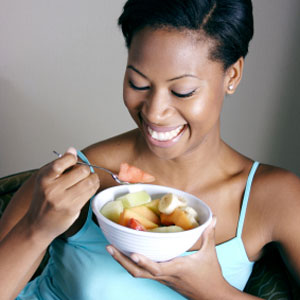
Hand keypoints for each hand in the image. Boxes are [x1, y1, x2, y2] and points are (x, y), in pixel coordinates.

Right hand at [25, 147, 99, 240]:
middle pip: (81, 171)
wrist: (38, 224)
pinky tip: (90, 187)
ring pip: (89, 182)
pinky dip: (93, 187)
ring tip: (90, 179)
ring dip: (93, 179)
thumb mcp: (45, 179)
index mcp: (44, 178)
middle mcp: (52, 189)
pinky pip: (90, 193)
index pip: (61, 162)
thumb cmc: (43, 199)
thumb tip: (72, 150)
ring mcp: (63, 200)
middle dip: (86, 169)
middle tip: (85, 172)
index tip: (74, 159)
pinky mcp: (72, 209)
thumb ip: (59, 164)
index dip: (72, 158)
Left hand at [107, 217, 228, 299]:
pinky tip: (128, 254)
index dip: (144, 261)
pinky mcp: (162, 279)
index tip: (132, 253)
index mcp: (177, 268)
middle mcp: (165, 275)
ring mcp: (162, 279)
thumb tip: (212, 217)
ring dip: (124, 262)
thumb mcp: (210, 253)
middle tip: (109, 247)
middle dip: (122, 261)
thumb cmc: (210, 275)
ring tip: (112, 249)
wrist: (212, 297)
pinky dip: (133, 264)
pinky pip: (144, 272)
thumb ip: (208, 233)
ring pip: (138, 274)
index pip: (157, 267)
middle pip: (139, 272)